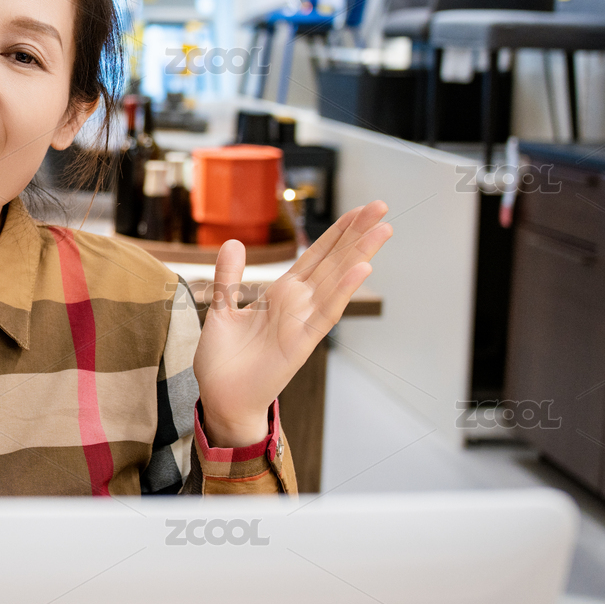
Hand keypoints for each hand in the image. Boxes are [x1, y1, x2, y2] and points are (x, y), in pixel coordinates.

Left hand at [193, 201, 392, 448]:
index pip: (315, 256)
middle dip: (356, 234)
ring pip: (336, 282)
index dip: (336, 233)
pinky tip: (362, 270)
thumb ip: (228, 277)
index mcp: (282, 295)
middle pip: (333, 262)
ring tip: (383, 229)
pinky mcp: (301, 344)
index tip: (359, 210)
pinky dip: (343, 291)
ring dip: (359, 255)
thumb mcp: (221, 308)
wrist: (221, 398)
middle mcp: (298, 305)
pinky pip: (326, 314)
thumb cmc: (224, 360)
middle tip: (382, 205)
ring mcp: (302, 323)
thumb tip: (235, 241)